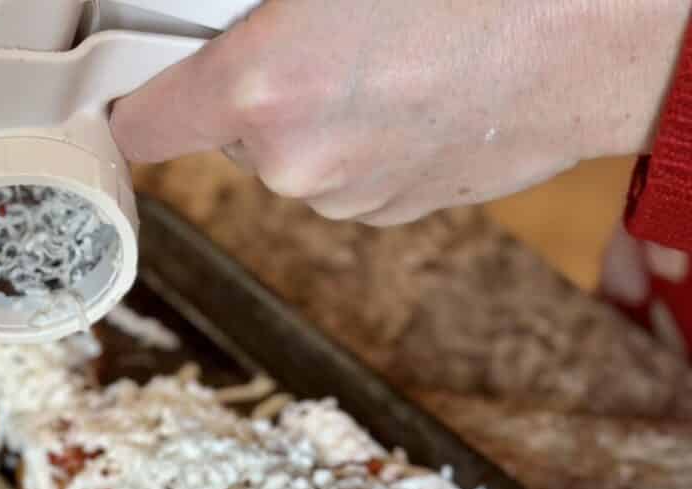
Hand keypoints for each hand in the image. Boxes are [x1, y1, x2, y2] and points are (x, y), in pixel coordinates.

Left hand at [112, 0, 691, 224]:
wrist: (607, 33)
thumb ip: (260, 3)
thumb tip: (231, 21)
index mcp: (264, 88)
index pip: (143, 124)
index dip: (136, 101)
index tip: (136, 91)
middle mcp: (294, 163)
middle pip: (230, 134)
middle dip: (255, 87)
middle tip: (316, 31)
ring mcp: (348, 197)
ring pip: (293, 156)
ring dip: (316, 113)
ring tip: (389, 53)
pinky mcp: (392, 213)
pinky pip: (345, 174)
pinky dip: (362, 138)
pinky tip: (416, 89)